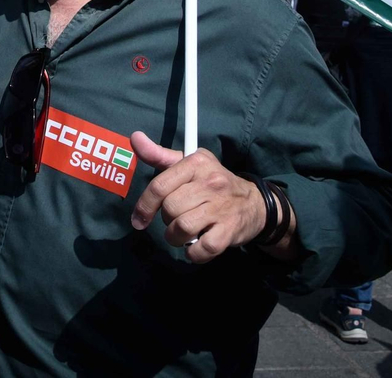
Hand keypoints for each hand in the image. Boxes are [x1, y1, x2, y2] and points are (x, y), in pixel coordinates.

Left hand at [128, 132, 266, 263]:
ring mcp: (221, 208)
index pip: (160, 186)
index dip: (144, 206)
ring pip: (181, 228)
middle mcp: (210, 183)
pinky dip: (193, 254)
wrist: (256, 203)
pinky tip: (196, 247)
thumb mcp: (189, 163)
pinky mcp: (230, 231)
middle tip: (176, 218)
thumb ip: (159, 154)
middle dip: (166, 219)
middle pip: (169, 208)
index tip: (138, 220)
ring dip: (176, 238)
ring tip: (183, 234)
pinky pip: (201, 249)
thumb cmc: (213, 182)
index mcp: (196, 163)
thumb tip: (135, 138)